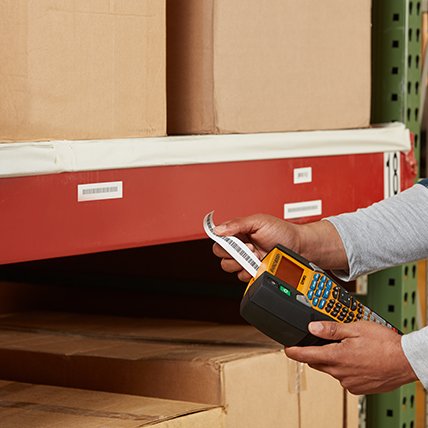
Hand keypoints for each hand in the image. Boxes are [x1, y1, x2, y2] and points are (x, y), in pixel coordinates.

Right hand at [213, 214, 300, 280]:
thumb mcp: (259, 221)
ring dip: (241, 261)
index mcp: (238, 231)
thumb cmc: (282, 231)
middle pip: (220, 253)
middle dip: (233, 251)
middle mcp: (240, 246)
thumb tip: (218, 229)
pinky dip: (247, 272)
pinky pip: (240, 276)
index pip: (219, 237)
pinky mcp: (252, 271)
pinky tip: (257, 265)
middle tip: (249, 247)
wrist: (299, 247)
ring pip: (228, 266)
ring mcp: (245, 260)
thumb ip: (238, 224)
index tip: (230, 239)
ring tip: (256, 255)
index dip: (222, 239)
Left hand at [285, 321, 417, 393]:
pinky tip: (356, 359)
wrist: (406, 361)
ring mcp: (349, 382)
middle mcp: (340, 372)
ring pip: (331, 369)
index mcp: (337, 356)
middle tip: (322, 341)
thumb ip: (331, 329)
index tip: (286, 349)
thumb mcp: (356, 328)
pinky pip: (344, 377)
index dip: (293, 352)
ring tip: (348, 348)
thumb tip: (311, 328)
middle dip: (315, 352)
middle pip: (317, 362)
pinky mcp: (358, 388)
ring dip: (333, 360)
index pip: (306, 356)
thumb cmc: (384, 344)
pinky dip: (345, 368)